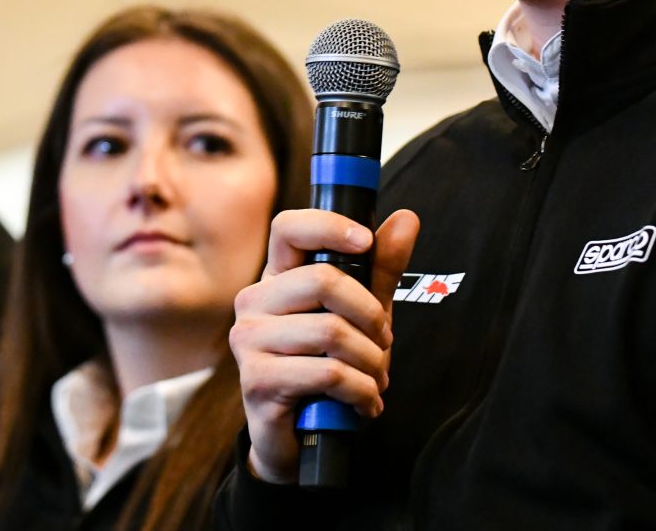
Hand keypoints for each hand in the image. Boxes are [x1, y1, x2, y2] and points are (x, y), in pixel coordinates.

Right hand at [230, 207, 420, 483]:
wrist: (299, 437)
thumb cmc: (327, 365)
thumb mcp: (361, 313)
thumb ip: (381, 268)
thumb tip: (407, 218)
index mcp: (276, 277)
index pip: (289, 227)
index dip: (329, 226)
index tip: (366, 242)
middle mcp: (253, 302)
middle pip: (323, 280)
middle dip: (371, 315)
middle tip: (384, 342)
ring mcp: (249, 341)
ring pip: (331, 332)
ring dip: (371, 361)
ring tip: (376, 378)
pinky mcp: (256, 380)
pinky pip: (327, 373)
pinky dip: (361, 390)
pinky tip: (365, 403)